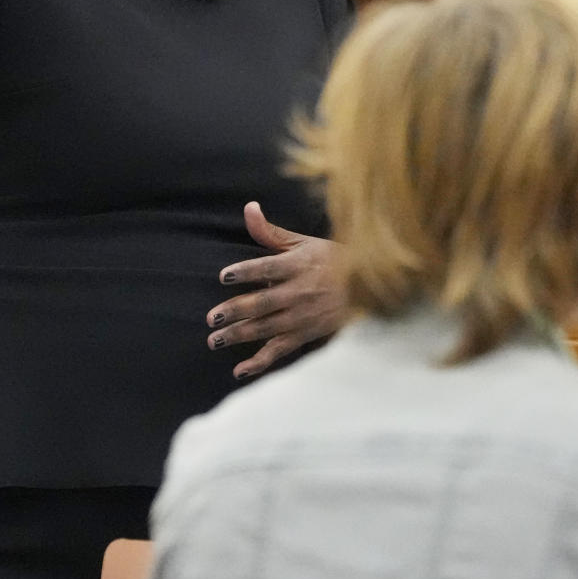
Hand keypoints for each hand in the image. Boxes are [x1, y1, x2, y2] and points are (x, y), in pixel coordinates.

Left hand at [206, 201, 346, 379]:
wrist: (365, 287)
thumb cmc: (330, 260)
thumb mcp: (303, 242)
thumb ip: (271, 232)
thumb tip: (248, 208)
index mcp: (298, 266)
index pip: (268, 268)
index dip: (247, 272)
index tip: (225, 276)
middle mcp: (299, 292)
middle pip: (263, 303)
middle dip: (236, 311)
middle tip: (212, 318)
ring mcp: (301, 317)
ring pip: (266, 328)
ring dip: (239, 335)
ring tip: (215, 340)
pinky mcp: (304, 335)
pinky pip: (280, 350)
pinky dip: (260, 362)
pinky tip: (240, 370)